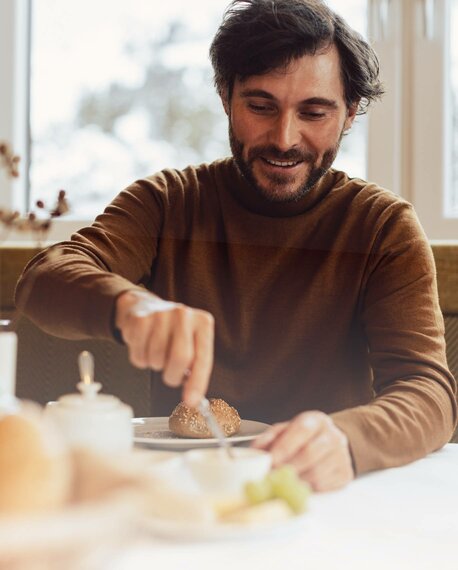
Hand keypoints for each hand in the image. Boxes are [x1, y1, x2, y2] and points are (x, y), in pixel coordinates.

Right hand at [115, 290, 213, 406]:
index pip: (203, 358)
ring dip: (155, 364)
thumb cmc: (172, 331)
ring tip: (156, 352)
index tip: (191, 401)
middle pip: (180, 358)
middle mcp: (184, 314)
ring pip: (156, 358)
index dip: (197, 383)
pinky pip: (138, 354)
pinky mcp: (140, 318)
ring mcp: (161, 314)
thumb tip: (193, 398)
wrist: (145, 307)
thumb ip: (195, 367)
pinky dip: (139, 358)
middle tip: (170, 374)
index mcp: (203, 322)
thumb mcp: (192, 342)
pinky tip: (144, 345)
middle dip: (173, 375)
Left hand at [252, 411, 353, 491]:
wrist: (331, 442)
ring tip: (282, 484)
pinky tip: (298, 486)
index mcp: (316, 421)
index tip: (270, 461)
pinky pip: (325, 486)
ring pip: (317, 473)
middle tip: (272, 477)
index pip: (301, 431)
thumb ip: (269, 437)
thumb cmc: (303, 437)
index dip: (284, 447)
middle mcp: (332, 436)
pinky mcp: (345, 474)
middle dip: (288, 467)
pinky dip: (308, 490)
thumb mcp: (286, 430)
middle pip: (309, 454)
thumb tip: (254, 450)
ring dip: (296, 481)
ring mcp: (341, 455)